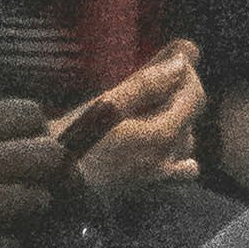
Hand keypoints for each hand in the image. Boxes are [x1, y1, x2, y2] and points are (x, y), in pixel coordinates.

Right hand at [0, 97, 68, 247]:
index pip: (28, 112)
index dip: (31, 128)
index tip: (22, 142)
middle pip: (50, 156)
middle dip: (44, 168)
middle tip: (26, 180)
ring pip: (41, 202)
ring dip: (26, 209)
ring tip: (1, 216)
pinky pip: (16, 244)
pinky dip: (3, 247)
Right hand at [68, 38, 204, 194]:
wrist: (52, 182)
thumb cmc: (74, 140)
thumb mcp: (106, 104)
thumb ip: (147, 83)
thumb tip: (183, 63)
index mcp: (162, 135)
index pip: (196, 97)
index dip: (188, 74)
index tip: (170, 59)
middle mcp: (169, 157)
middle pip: (191, 117)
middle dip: (179, 92)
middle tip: (154, 75)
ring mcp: (160, 176)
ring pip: (186, 140)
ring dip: (176, 120)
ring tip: (151, 106)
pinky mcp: (148, 188)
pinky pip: (178, 168)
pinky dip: (176, 152)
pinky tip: (158, 143)